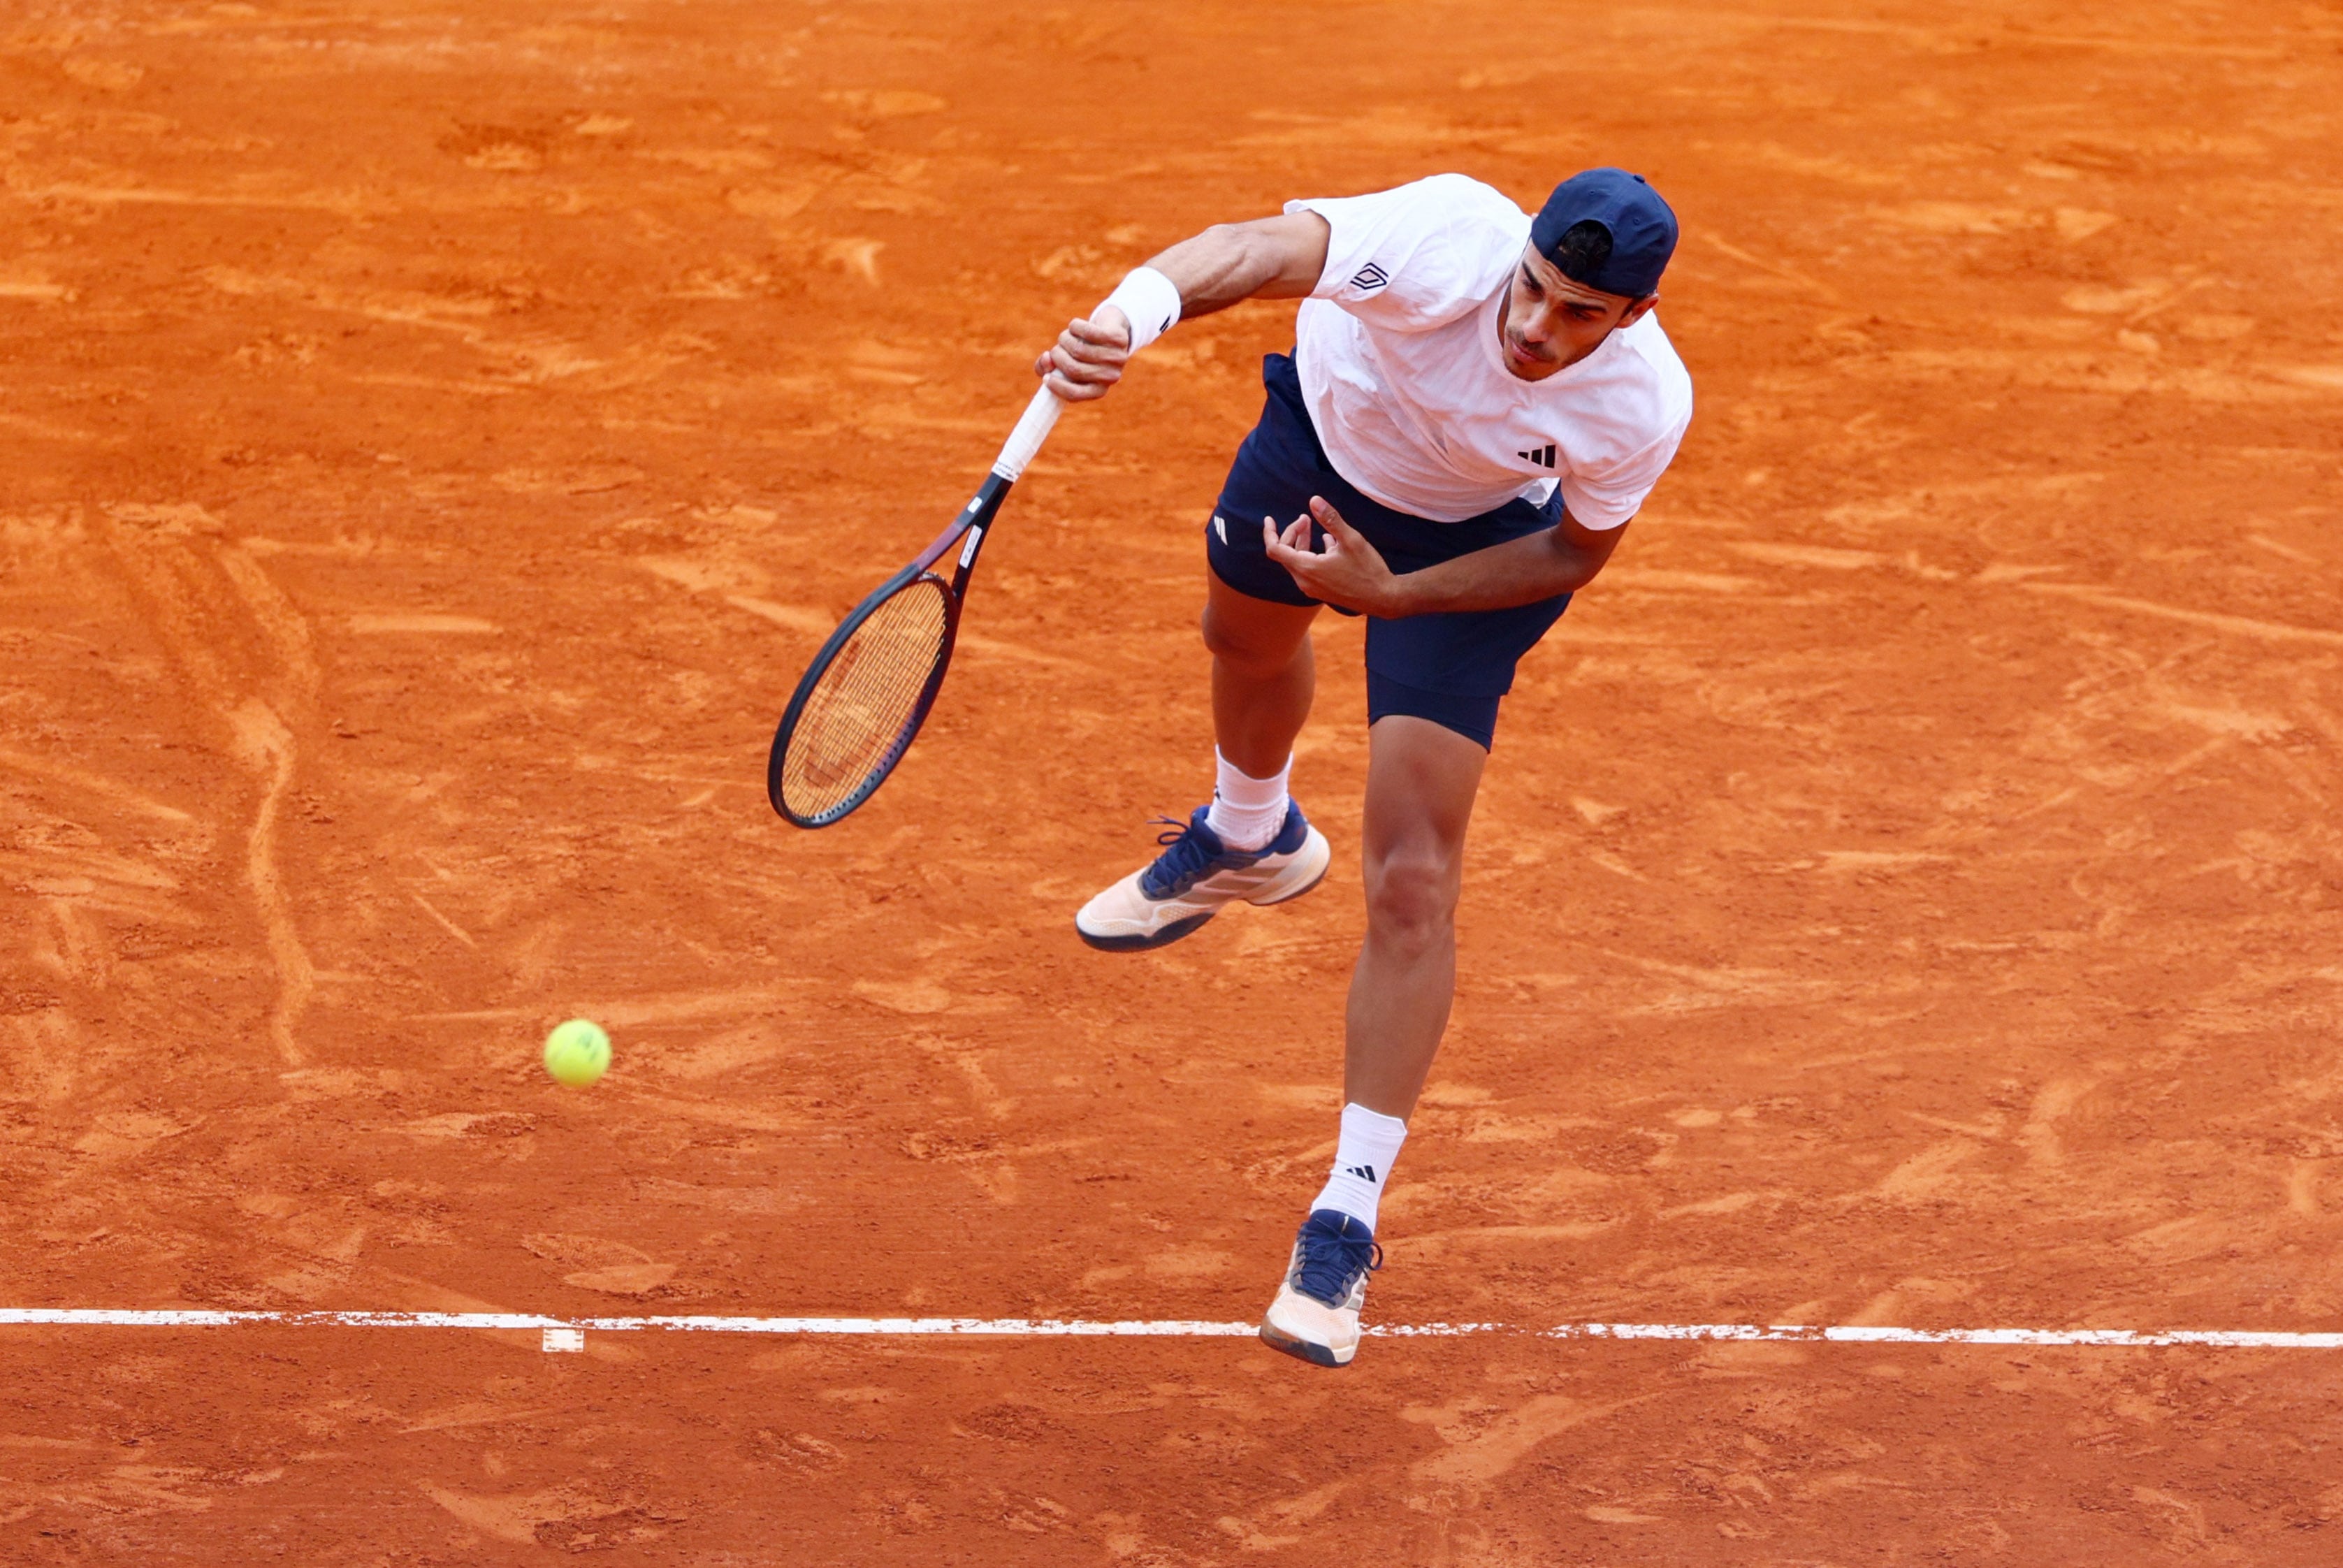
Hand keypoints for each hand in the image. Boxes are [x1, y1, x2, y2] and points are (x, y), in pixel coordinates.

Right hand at [1033, 306, 1130, 400]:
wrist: (1109, 329)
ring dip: (1064, 339)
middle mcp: (1110, 377)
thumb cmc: (1082, 351)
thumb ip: (1047, 367)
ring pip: (1079, 349)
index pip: (1074, 394)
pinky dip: (1074, 326)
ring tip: (1065, 337)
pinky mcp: (1118, 338)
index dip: (1056, 386)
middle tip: (1055, 351)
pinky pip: (1087, 331)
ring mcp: (1116, 358)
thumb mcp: (1064, 362)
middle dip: (1057, 357)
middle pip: (1073, 369)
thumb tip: (1046, 359)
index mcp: (1098, 390)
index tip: (1045, 378)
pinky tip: (1074, 327)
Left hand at [1262, 497, 1402, 614]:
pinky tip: (1326, 542)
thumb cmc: (1368, 570)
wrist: (1383, 599)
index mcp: (1307, 568)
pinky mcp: (1321, 590)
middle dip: (1292, 533)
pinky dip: (1311, 553)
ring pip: (1297, 561)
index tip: (1269, 518)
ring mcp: (1312, 588)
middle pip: (1285, 554)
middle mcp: (1305, 581)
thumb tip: (1314, 500)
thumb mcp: (1351, 540)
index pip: (1275, 549)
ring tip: (1312, 525)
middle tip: (1305, 518)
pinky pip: (1308, 569)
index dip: (1270, 532)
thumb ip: (1331, 519)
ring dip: (1302, 542)